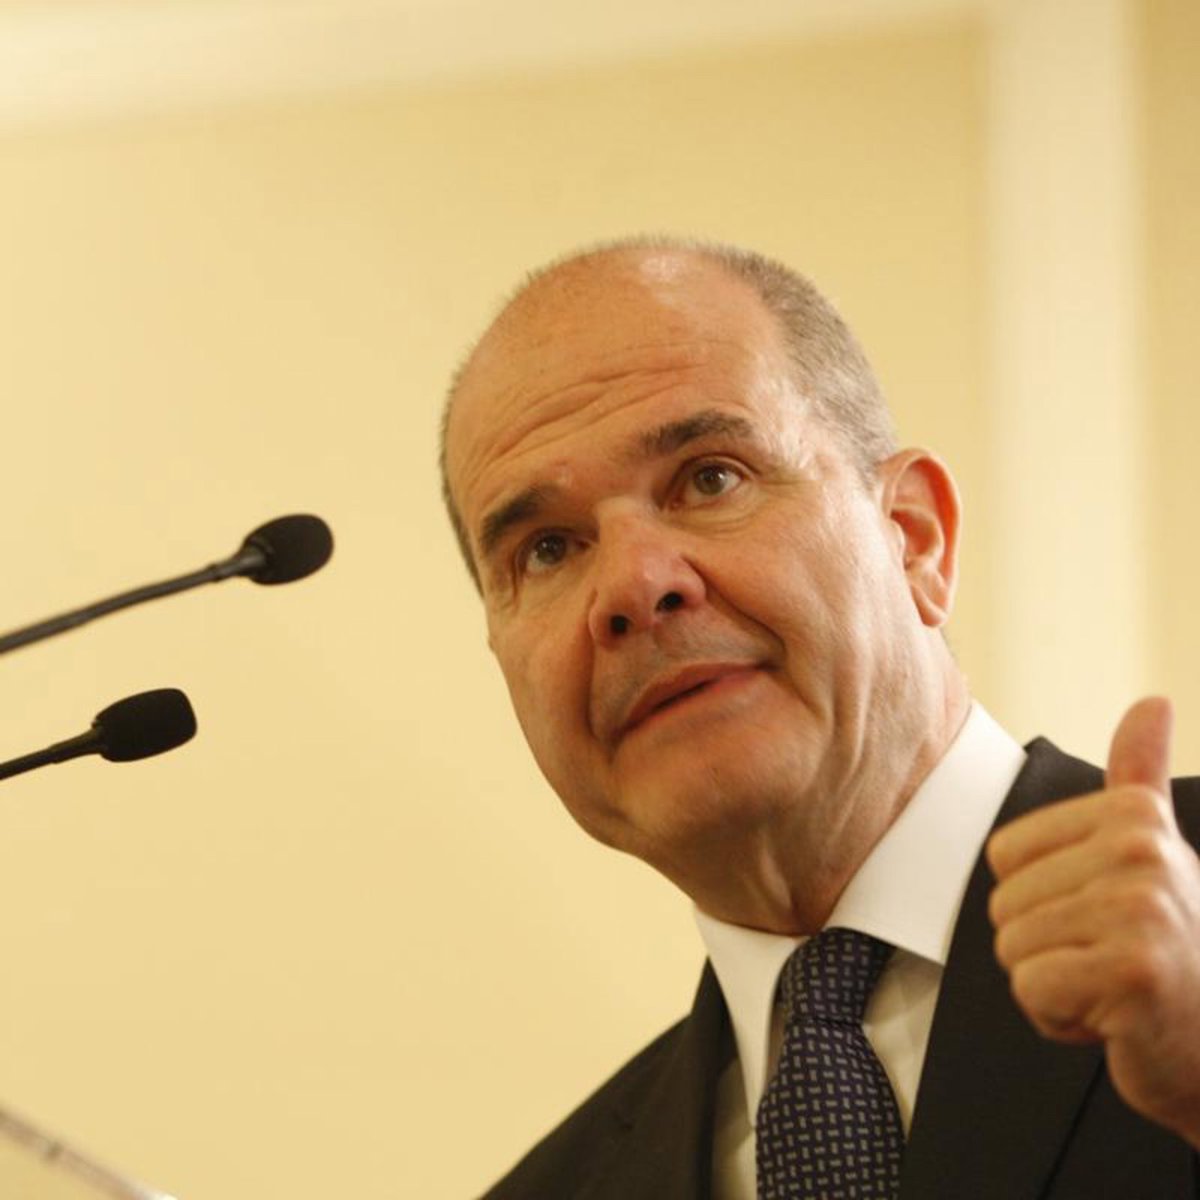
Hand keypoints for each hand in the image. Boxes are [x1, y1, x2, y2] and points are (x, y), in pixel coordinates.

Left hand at [987, 697, 1199, 1146]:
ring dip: (1052, 984)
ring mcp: (1139, 911)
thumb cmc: (1172, 946)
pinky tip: (1111, 1019)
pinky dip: (1058, 1018)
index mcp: (1132, 816)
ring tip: (1111, 985)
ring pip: (1013, 948)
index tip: (1100, 915)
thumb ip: (1138, 774)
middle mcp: (1140, 852)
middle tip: (1108, 958)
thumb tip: (1151, 700)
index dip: (1038, 898)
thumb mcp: (1154, 848)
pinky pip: (1030, 989)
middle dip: (1044, 947)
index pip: (1003, 855)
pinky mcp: (1132, 974)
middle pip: (1004, 904)